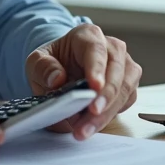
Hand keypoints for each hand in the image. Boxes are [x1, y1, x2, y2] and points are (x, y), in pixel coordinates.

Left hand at [25, 23, 141, 139]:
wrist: (62, 69)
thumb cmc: (53, 62)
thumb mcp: (36, 62)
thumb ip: (42, 67)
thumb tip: (57, 79)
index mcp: (89, 35)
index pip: (96, 50)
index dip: (96, 69)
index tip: (94, 87)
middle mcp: (112, 48)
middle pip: (116, 72)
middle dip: (104, 97)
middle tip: (91, 115)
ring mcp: (124, 66)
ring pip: (124, 90)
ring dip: (107, 113)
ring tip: (85, 129)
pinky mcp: (128, 85)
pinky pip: (125, 102)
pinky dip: (110, 116)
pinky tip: (91, 125)